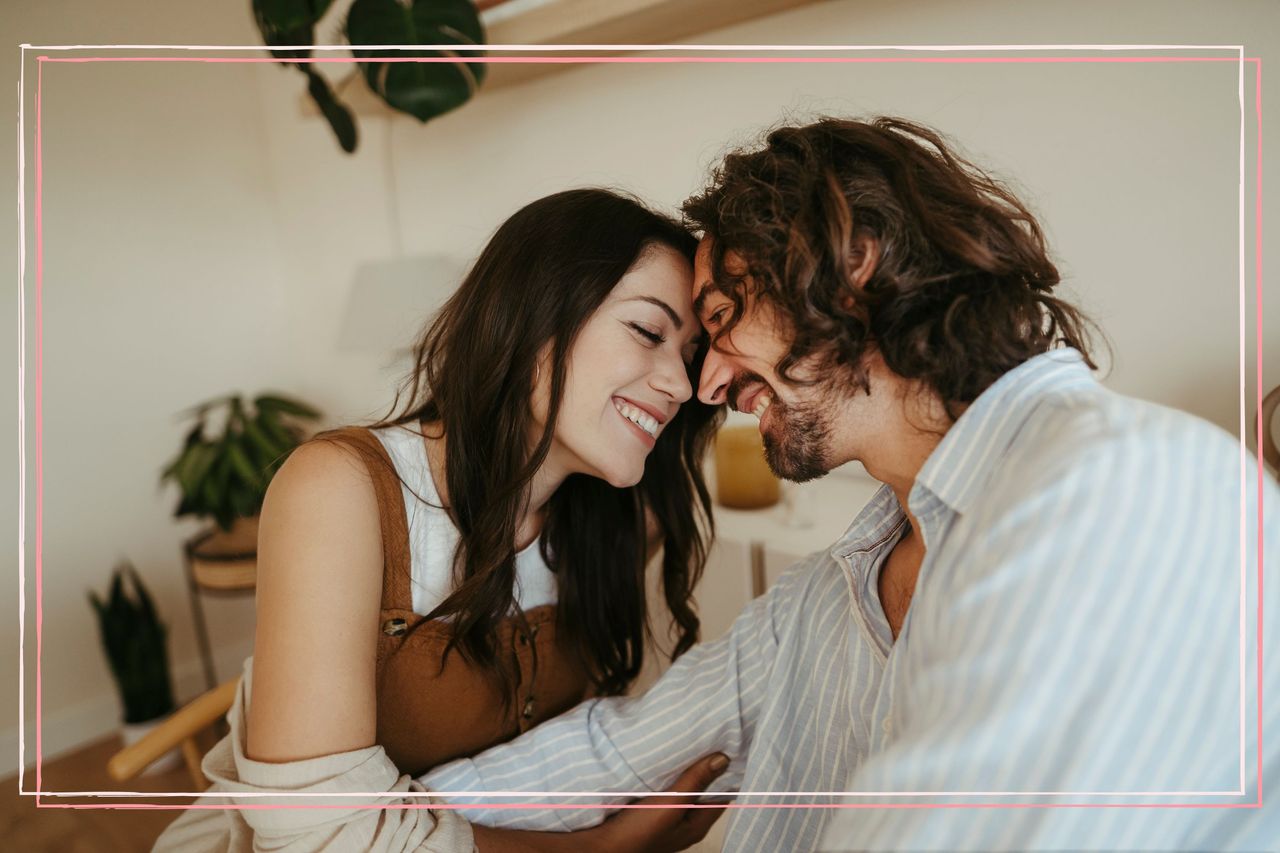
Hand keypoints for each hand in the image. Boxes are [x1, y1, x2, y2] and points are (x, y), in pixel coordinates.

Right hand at [471, 753, 730, 852]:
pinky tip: (668, 761)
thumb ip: (695, 781)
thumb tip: (723, 759)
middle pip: (705, 791)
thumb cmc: (639, 831)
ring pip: (686, 790)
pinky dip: (672, 776)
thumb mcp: (671, 803)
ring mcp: (669, 818)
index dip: (729, 773)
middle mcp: (687, 822)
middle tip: (714, 738)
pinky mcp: (652, 812)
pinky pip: (669, 790)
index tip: (733, 746)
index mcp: (698, 824)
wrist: (602, 845)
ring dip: (689, 770)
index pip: (724, 795)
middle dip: (710, 768)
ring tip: (694, 743)